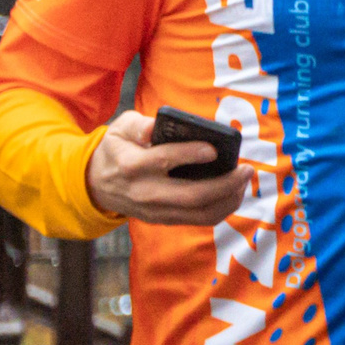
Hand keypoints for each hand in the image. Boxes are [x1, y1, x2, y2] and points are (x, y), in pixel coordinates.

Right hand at [84, 111, 252, 225]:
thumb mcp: (119, 129)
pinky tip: (234, 193)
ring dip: (228, 200)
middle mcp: (144, 192)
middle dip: (224, 184)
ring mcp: (155, 211)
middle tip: (246, 169)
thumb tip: (154, 126)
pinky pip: (199, 220)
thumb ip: (138, 125)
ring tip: (244, 181)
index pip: (163, 160)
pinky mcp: (164, 220)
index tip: (213, 149)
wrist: (97, 184)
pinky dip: (222, 209)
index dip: (190, 154)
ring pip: (199, 213)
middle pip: (191, 195)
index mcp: (131, 165)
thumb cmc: (118, 149)